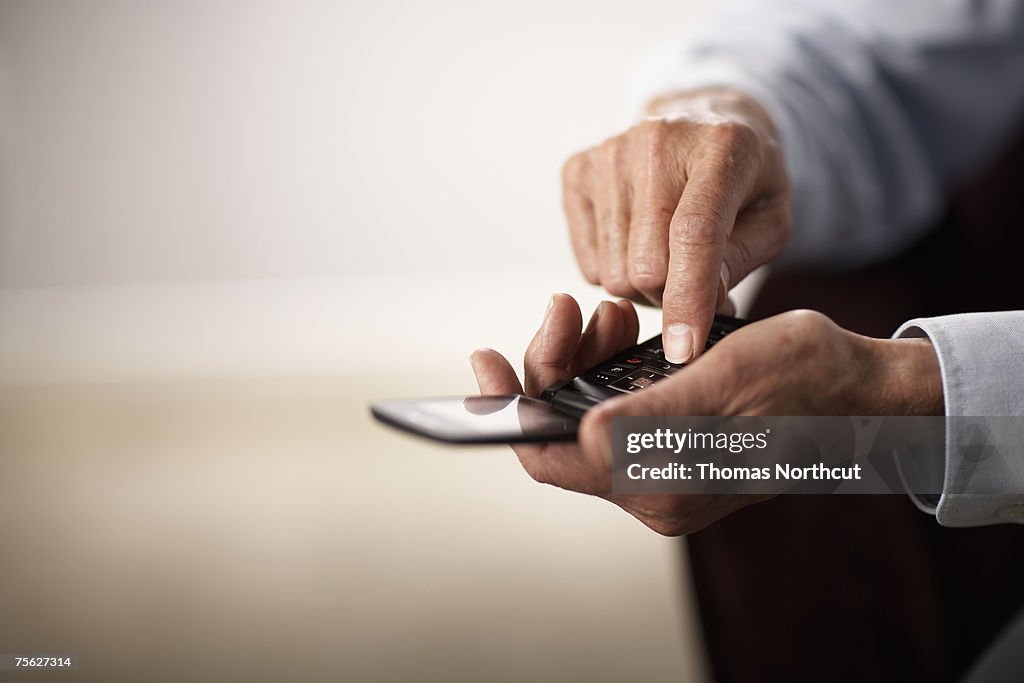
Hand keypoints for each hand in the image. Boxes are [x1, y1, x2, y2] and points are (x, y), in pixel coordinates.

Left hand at [470, 297, 942, 535]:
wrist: (860, 389)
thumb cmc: (800, 378)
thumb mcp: (723, 382)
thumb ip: (649, 418)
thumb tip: (578, 437)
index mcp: (656, 485)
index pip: (547, 456)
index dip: (507, 409)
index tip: (485, 359)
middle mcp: (651, 490)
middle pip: (562, 430)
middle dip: (555, 363)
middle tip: (569, 307)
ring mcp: (662, 472)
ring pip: (587, 414)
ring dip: (585, 358)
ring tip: (609, 312)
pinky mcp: (675, 449)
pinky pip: (616, 409)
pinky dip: (610, 367)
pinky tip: (623, 328)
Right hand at [561, 88, 790, 362]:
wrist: (702, 122)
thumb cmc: (743, 181)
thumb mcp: (771, 220)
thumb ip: (740, 263)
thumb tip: (698, 309)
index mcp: (720, 146)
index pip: (694, 234)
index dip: (688, 298)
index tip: (684, 349)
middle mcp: (656, 140)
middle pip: (646, 265)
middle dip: (671, 295)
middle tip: (692, 280)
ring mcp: (609, 153)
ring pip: (613, 272)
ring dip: (642, 287)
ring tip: (666, 258)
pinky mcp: (577, 171)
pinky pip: (588, 264)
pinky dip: (614, 270)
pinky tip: (635, 242)